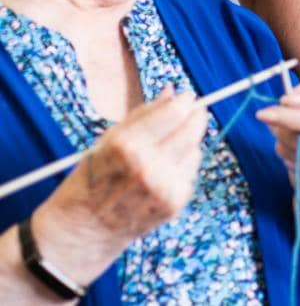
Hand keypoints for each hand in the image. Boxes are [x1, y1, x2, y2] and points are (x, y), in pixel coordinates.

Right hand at [46, 87, 207, 240]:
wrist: (83, 230)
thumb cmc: (91, 179)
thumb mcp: (106, 141)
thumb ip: (143, 115)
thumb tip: (173, 90)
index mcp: (126, 146)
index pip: (174, 113)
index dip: (184, 102)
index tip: (186, 96)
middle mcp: (148, 166)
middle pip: (191, 129)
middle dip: (194, 116)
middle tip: (192, 111)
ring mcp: (164, 188)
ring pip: (195, 149)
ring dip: (188, 142)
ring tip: (166, 147)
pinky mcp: (174, 204)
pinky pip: (190, 172)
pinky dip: (183, 165)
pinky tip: (163, 170)